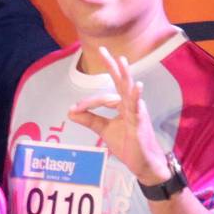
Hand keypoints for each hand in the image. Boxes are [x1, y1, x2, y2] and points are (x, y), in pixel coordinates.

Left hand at [67, 47, 169, 184]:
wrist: (143, 163)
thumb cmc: (129, 145)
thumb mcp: (104, 130)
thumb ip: (89, 119)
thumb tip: (70, 111)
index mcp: (123, 105)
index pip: (103, 97)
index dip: (87, 102)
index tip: (74, 110)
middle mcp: (131, 104)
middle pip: (120, 82)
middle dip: (111, 66)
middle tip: (102, 50)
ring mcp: (137, 112)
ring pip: (129, 90)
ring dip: (125, 75)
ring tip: (121, 60)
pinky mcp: (140, 122)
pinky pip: (137, 107)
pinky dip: (137, 96)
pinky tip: (138, 85)